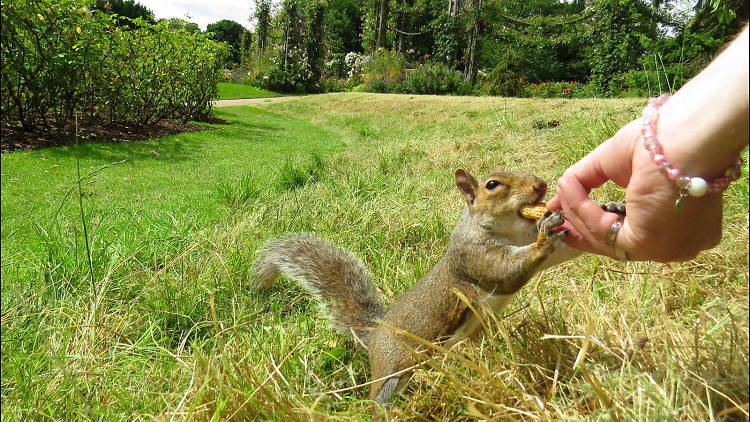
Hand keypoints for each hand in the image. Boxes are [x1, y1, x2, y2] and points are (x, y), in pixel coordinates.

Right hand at [547, 120, 723, 261]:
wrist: (685, 134)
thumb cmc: (663, 139)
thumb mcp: (618, 163)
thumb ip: (587, 181)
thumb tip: (558, 194)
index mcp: (684, 226)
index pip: (633, 236)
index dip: (598, 226)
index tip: (571, 221)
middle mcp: (677, 244)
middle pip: (617, 244)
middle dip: (582, 230)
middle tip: (557, 219)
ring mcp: (664, 248)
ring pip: (606, 240)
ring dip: (576, 215)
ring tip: (559, 193)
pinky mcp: (648, 243)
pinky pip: (602, 230)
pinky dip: (581, 210)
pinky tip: (569, 191)